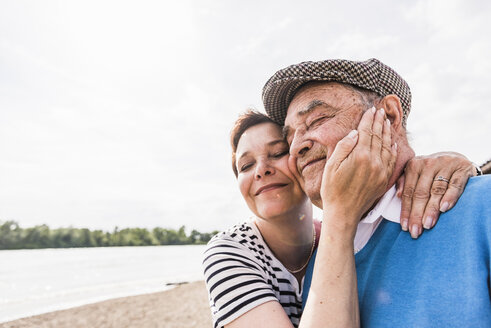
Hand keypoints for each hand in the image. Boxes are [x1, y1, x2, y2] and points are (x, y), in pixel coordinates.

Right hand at [320, 107, 396, 229]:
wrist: (343, 213)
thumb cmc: (332, 190)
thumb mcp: (331, 166)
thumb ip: (343, 147)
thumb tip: (354, 133)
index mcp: (360, 156)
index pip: (366, 132)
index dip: (368, 120)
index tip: (370, 110)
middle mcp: (374, 161)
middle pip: (378, 136)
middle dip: (379, 122)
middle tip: (380, 111)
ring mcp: (381, 171)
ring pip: (387, 146)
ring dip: (387, 133)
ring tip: (386, 122)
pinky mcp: (384, 180)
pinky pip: (392, 160)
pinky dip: (393, 149)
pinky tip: (393, 143)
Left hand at [396, 152, 475, 237]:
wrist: (456, 158)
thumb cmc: (431, 171)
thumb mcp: (416, 173)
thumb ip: (405, 182)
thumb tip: (397, 195)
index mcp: (414, 165)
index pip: (408, 192)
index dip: (406, 210)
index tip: (404, 227)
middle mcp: (428, 163)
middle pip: (421, 193)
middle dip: (417, 214)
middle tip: (415, 231)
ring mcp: (445, 165)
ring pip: (436, 190)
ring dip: (431, 209)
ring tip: (427, 224)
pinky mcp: (462, 168)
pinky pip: (455, 185)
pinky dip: (449, 197)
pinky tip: (444, 208)